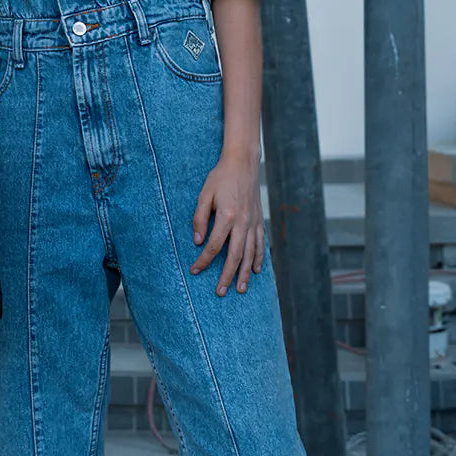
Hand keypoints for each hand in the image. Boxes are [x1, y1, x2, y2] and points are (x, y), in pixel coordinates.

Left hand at [190, 153, 264, 294]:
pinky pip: (260, 244)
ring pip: (250, 254)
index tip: (195, 270)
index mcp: (227, 216)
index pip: (214, 245)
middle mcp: (243, 222)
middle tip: (220, 292)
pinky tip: (256, 270)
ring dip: (245, 273)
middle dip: (227, 276)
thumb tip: (197, 241)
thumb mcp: (204, 195)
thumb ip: (200, 218)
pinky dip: (259, 259)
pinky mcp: (259, 220)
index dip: (204, 260)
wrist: (243, 163)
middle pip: (235, 256)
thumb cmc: (220, 178)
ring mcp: (254, 222)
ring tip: (240, 289)